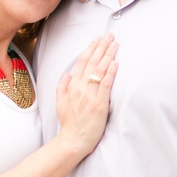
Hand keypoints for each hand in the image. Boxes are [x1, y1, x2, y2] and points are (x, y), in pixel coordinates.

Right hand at [55, 34, 117, 156]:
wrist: (73, 140)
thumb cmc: (69, 124)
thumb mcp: (60, 103)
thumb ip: (62, 87)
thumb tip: (67, 74)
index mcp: (72, 87)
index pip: (82, 63)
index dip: (90, 49)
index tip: (97, 39)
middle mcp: (80, 88)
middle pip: (92, 63)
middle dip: (101, 47)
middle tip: (110, 35)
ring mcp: (90, 96)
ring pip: (100, 70)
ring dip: (108, 55)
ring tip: (115, 44)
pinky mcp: (99, 104)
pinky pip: (105, 85)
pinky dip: (110, 73)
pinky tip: (116, 63)